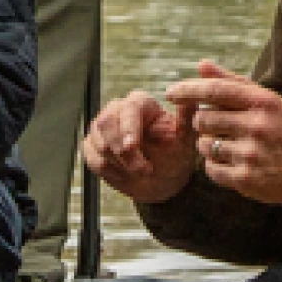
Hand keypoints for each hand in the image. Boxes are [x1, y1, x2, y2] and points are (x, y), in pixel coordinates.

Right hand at [81, 88, 197, 204]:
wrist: (162, 180)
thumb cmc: (175, 156)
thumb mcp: (186, 140)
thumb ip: (186, 120)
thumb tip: (189, 101)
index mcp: (141, 103)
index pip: (129, 108)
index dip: (128, 127)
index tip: (132, 147)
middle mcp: (117, 109)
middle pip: (106, 123)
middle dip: (123, 151)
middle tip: (143, 170)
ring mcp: (101, 127)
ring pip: (99, 144)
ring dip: (120, 164)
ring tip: (140, 172)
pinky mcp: (91, 145)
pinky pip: (93, 159)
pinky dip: (110, 172)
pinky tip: (126, 174)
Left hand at [167, 59, 281, 208]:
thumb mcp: (270, 101)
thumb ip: (234, 82)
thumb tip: (201, 65)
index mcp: (263, 102)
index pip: (215, 90)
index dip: (188, 90)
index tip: (171, 93)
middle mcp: (257, 126)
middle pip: (204, 119)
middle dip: (203, 121)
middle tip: (217, 125)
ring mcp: (251, 155)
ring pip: (204, 145)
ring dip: (208, 144)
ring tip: (226, 144)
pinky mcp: (247, 179)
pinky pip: (211, 169)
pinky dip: (214, 165)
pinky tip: (230, 162)